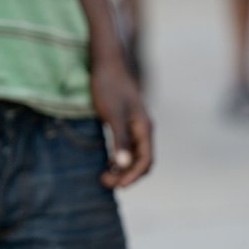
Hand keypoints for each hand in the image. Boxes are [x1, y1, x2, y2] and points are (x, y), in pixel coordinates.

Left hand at [90, 57, 152, 188]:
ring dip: (121, 170)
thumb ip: (119, 139)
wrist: (106, 63)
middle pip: (141, 162)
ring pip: (134, 157)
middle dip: (126, 175)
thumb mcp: (112, 114)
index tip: (117, 185)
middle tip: (104, 182)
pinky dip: (118, 160)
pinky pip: (127, 149)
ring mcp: (136, 128)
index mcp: (144, 129)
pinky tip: (106, 163)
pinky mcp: (126, 124)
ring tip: (103, 176)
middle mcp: (144, 131)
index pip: (145, 161)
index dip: (132, 176)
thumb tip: (122, 164)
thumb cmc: (109, 86)